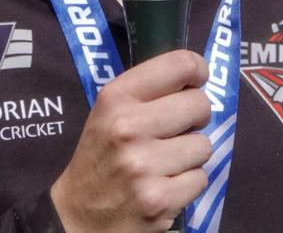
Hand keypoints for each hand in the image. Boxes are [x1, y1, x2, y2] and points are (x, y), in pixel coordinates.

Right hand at [51, 49, 211, 232]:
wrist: (77, 217)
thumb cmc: (100, 155)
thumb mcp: (109, 111)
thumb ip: (147, 90)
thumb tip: (195, 76)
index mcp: (116, 97)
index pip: (179, 65)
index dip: (197, 70)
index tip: (196, 81)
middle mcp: (128, 127)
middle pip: (200, 105)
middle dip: (197, 116)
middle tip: (180, 127)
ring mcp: (144, 166)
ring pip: (204, 145)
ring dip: (192, 154)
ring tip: (168, 160)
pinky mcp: (159, 201)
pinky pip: (201, 179)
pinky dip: (188, 183)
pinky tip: (166, 184)